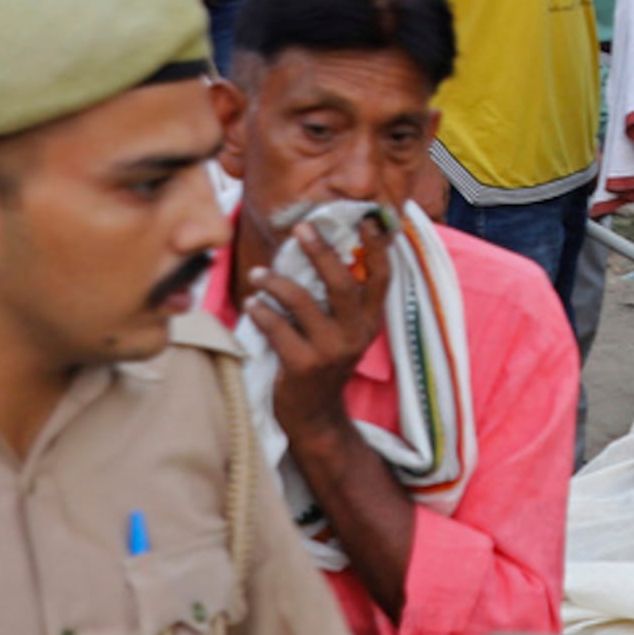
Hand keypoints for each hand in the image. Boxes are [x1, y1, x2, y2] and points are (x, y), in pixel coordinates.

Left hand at [244, 213, 394, 444]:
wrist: (315, 415)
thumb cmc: (324, 362)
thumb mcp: (343, 332)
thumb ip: (339, 301)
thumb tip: (319, 251)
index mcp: (369, 322)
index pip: (381, 279)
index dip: (377, 248)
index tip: (366, 219)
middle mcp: (356, 335)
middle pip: (343, 284)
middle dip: (321, 252)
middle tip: (302, 228)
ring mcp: (331, 351)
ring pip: (303, 303)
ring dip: (277, 283)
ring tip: (258, 274)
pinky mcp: (303, 366)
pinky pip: (278, 328)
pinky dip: (262, 311)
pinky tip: (252, 303)